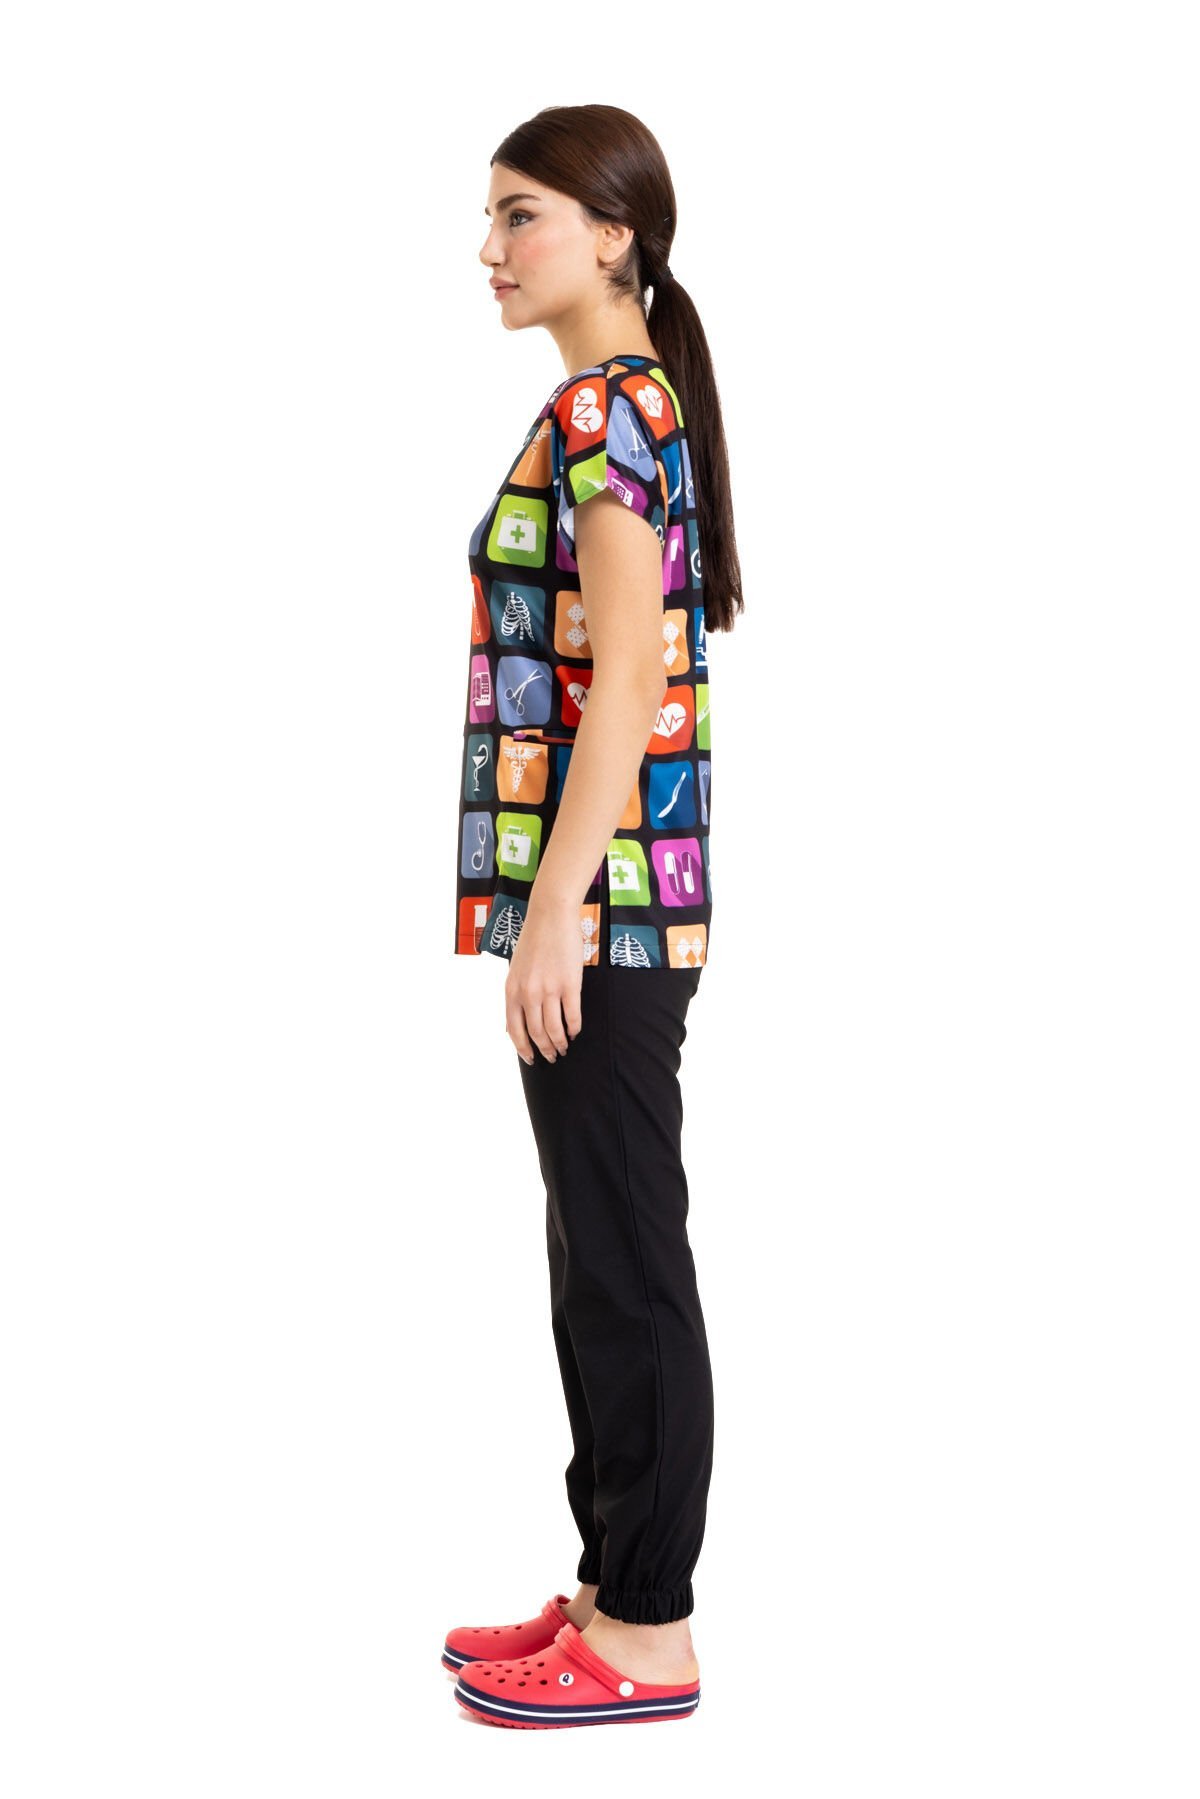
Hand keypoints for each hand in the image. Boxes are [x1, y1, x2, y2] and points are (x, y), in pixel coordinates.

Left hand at [505, 893, 583, 1064]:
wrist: (551, 915)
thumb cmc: (533, 940)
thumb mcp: (515, 969)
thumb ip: (516, 995)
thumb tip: (514, 1023)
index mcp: (512, 990)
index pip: (515, 1030)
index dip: (523, 1049)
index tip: (531, 1059)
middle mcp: (528, 993)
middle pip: (536, 1033)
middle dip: (545, 1050)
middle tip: (552, 1057)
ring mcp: (549, 989)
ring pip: (554, 1029)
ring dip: (560, 1043)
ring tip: (564, 1047)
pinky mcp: (570, 984)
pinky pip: (573, 1015)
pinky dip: (574, 1028)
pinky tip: (576, 1031)